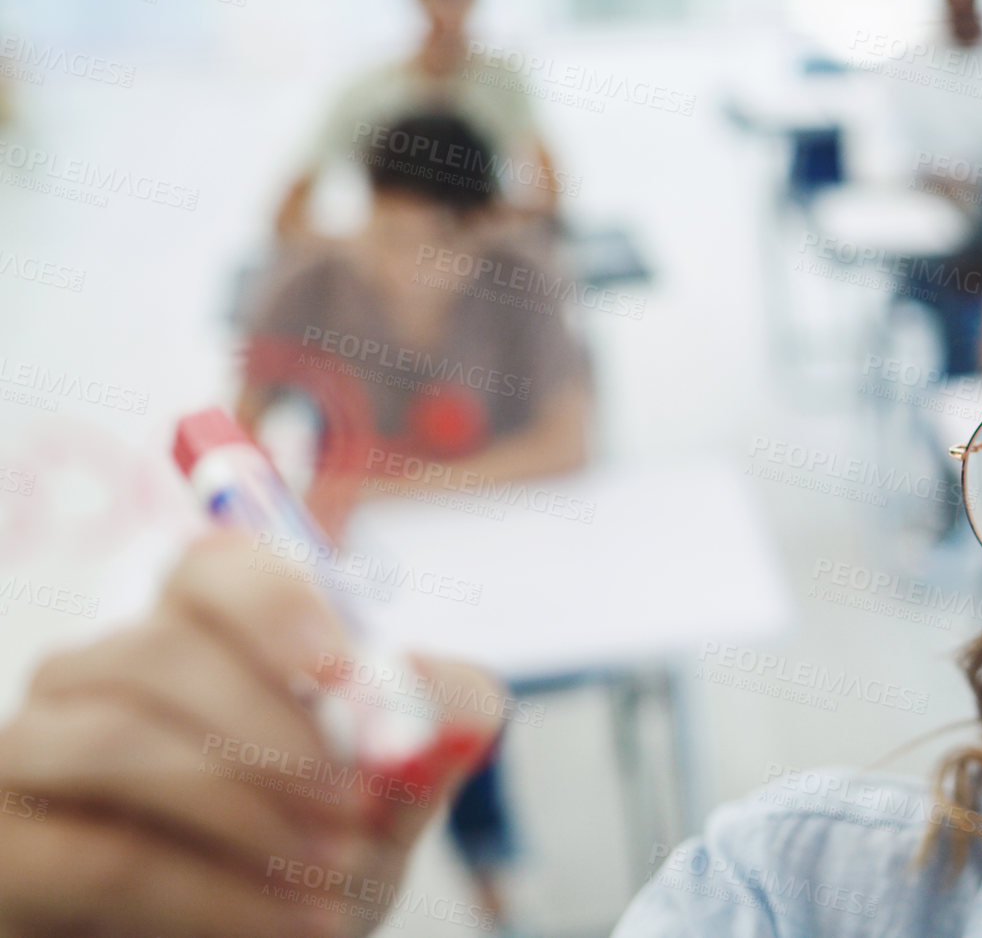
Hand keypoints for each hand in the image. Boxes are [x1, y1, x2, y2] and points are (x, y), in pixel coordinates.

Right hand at [0, 530, 506, 937]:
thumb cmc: (306, 862)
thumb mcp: (391, 800)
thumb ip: (434, 735)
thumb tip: (451, 698)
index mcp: (198, 639)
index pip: (213, 567)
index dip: (276, 605)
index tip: (343, 673)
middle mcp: (99, 678)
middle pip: (162, 650)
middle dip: (277, 731)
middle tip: (360, 806)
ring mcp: (33, 758)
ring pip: (116, 740)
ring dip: (244, 807)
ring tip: (335, 872)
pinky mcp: (8, 855)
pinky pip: (98, 854)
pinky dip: (210, 893)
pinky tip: (286, 923)